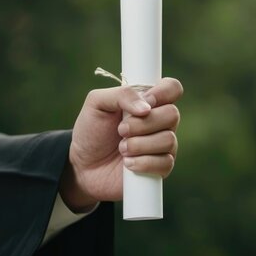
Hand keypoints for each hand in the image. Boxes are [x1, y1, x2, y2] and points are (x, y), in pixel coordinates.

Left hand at [60, 78, 182, 211]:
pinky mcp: (161, 168)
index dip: (163, 93)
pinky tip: (128, 164)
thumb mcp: (97, 103)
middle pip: (173, 114)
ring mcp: (162, 145)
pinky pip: (165, 163)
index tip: (145, 102)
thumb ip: (121, 94)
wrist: (82, 166)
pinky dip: (143, 163)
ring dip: (139, 144)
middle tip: (121, 130)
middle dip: (143, 123)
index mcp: (148, 101)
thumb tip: (147, 107)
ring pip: (168, 140)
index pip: (172, 88)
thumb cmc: (91, 131)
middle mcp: (160, 121)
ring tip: (122, 148)